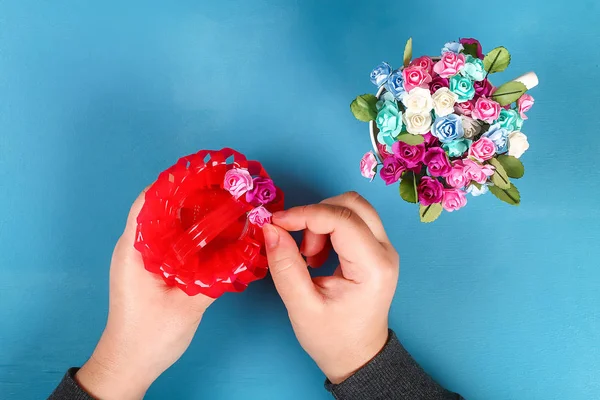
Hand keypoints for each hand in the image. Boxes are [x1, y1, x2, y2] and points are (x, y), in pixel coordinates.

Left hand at [76, 189, 214, 398]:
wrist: (129, 364)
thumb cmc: (149, 337)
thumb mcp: (186, 306)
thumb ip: (215, 277)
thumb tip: (244, 250)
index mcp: (134, 250)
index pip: (148, 202)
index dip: (174, 183)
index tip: (203, 174)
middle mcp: (134, 248)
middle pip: (158, 208)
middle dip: (188, 195)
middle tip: (221, 188)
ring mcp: (140, 258)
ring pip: (165, 224)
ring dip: (190, 213)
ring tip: (221, 205)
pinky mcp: (149, 269)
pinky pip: (169, 240)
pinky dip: (189, 232)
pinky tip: (212, 235)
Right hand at [263, 192, 398, 383]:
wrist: (358, 357)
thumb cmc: (333, 338)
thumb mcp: (302, 307)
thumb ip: (285, 266)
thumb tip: (270, 229)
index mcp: (373, 267)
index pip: (341, 219)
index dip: (305, 214)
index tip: (276, 224)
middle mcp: (385, 251)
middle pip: (352, 204)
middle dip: (317, 215)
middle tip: (299, 244)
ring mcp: (383, 248)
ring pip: (352, 208)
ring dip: (322, 221)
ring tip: (309, 255)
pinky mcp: (375, 249)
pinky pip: (351, 220)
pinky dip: (328, 227)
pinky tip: (317, 255)